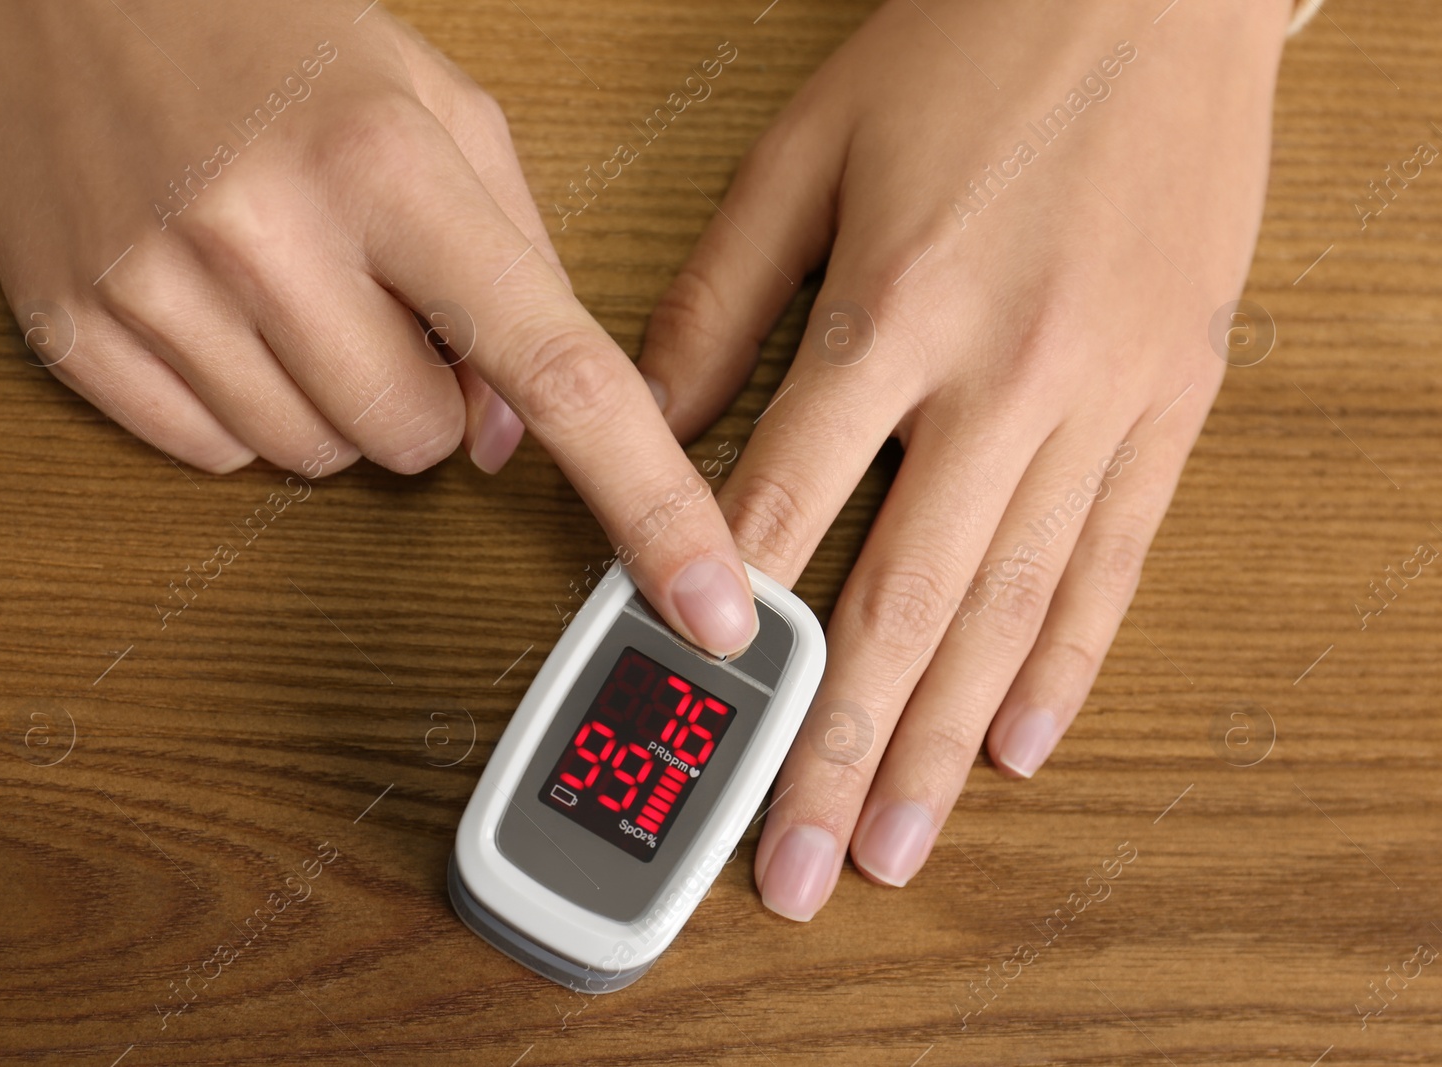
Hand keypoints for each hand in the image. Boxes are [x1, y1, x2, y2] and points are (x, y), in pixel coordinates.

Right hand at [0, 0, 758, 653]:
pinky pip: (217, 456)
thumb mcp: (435, 106)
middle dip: (430, 395)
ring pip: (322, 460)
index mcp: (386, 164)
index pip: (556, 369)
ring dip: (335, 398)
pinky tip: (221, 308)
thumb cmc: (269, 36)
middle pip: (423, 443)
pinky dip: (244, 405)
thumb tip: (516, 432)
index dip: (647, 497)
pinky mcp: (79, 335)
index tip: (708, 599)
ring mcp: (160, 290)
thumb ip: (518, 262)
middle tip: (381, 295)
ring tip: (290, 282)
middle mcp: (269, 234)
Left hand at [639, 0, 1291, 916]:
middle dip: (834, 747)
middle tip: (791, 861)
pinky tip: (1020, 742)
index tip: (683, 723)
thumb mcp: (807, 147)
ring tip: (896, 845)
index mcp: (895, 305)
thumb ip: (717, 297)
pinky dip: (1068, 659)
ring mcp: (1104, 396)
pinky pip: (1119, 556)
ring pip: (1010, 607)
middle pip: (900, 599)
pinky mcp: (1172, 397)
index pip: (788, 506)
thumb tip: (646, 421)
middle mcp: (1004, 372)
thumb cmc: (971, 47)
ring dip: (944, 741)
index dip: (725, 625)